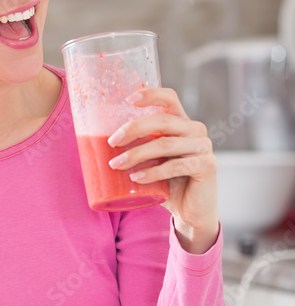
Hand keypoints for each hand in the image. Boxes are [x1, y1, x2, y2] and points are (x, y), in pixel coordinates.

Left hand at [107, 87, 219, 253]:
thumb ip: (138, 148)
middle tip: (112, 142)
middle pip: (163, 120)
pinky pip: (176, 166)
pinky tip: (137, 178)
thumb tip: (97, 143)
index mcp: (182, 123)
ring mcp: (203, 147)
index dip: (151, 94)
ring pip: (166, 144)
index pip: (169, 99)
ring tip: (116, 164)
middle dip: (133, 128)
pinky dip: (153, 172)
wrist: (191, 211)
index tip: (128, 99)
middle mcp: (195, 130)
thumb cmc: (167, 183)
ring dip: (137, 154)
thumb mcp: (151, 161)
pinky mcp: (207, 166)